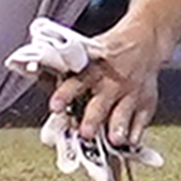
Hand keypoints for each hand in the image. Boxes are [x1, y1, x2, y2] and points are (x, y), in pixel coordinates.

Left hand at [44, 17, 173, 157]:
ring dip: (117, 128)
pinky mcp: (145, 101)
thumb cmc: (109, 50)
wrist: (145, 39)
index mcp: (92, 69)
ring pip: (122, 114)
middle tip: (85, 133)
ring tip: (114, 139)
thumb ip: (65, 69)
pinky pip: (142, 119)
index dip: (64, 95)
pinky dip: (136, 131)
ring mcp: (130, 93)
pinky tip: (131, 141)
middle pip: (99, 104)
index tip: (56, 106)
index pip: (76, 83)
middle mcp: (111, 83)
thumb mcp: (86, 52)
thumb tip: (35, 74)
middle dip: (92, 120)